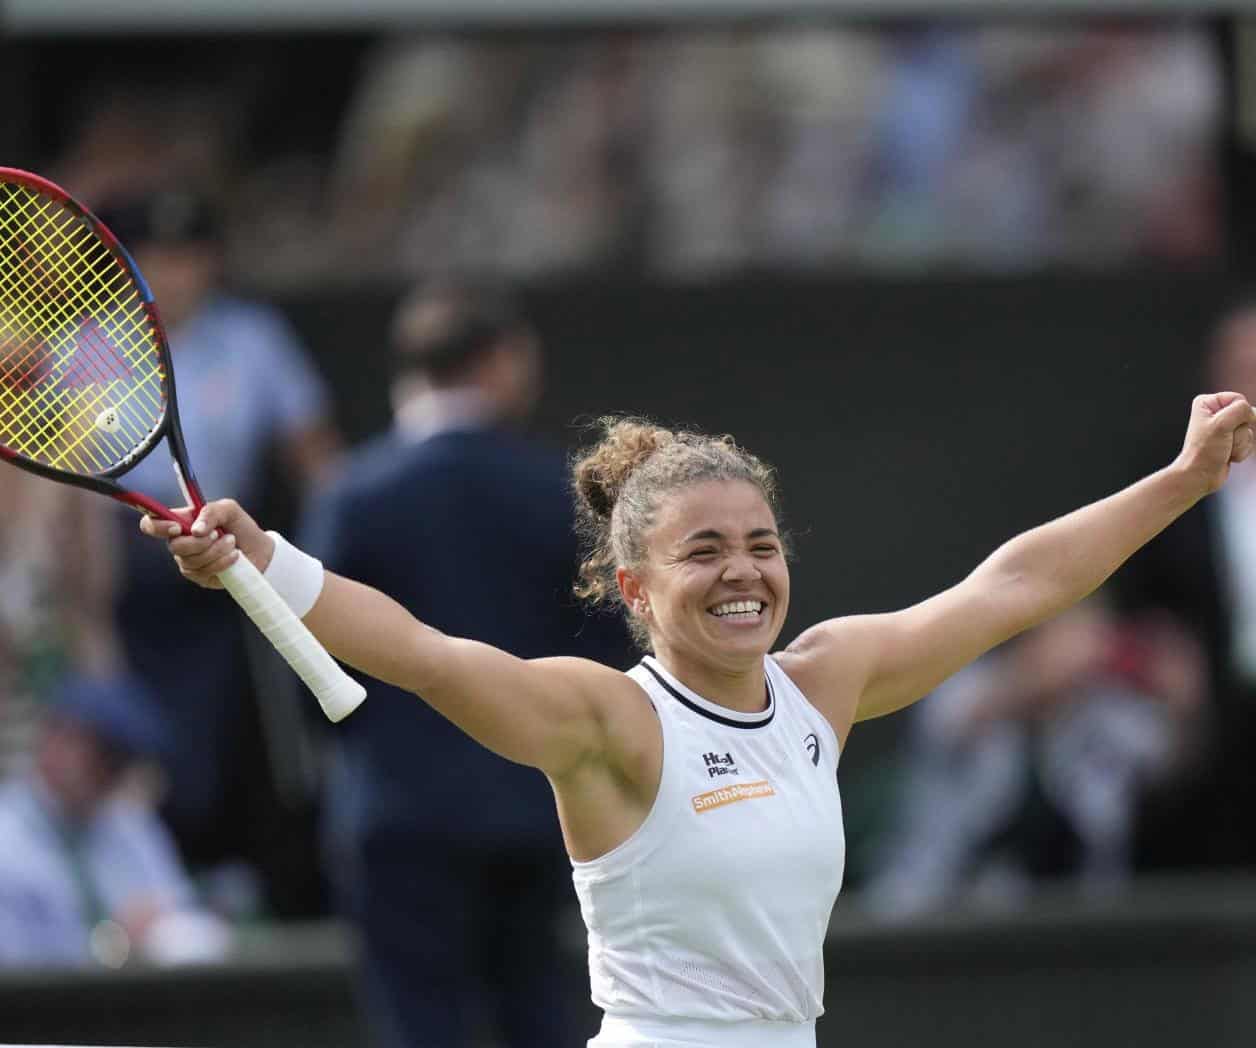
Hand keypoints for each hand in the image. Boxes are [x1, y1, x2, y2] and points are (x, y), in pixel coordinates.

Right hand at [138, 499, 273, 588]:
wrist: (259, 549)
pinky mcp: (200, 577)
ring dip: (217, 550)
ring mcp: (188, 562)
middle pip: (174, 546)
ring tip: (231, 542)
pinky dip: (222, 562)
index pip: (152, 524)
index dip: (158, 526)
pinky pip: (205, 571)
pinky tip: (234, 556)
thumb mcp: (229, 510)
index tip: (178, 527)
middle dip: (200, 542)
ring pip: (191, 560)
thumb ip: (210, 511)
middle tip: (219, 534)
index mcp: (181, 523)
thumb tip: (194, 529)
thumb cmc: (240, 527)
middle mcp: (180, 543)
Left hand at [1174, 392, 1255, 497]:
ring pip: (1248, 430)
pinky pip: (1248, 441)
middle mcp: (1215, 413)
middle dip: (1239, 432)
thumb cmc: (1204, 451)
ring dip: (1240, 443)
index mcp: (1207, 403)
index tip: (1225, 427)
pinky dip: (1241, 450)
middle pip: (1246, 415)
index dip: (1239, 414)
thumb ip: (1240, 410)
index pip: (1238, 399)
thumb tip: (1253, 411)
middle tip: (1223, 441)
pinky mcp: (1230, 441)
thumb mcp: (1221, 424)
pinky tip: (1228, 456)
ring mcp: (1223, 428)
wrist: (1200, 476)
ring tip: (1224, 449)